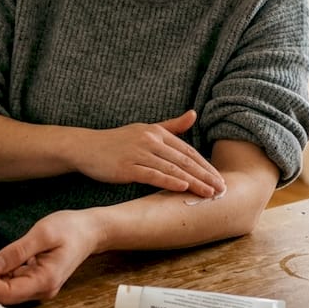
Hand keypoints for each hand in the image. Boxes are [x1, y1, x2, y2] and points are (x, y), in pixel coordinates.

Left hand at [0, 211, 98, 303]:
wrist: (90, 231)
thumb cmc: (70, 229)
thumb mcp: (43, 234)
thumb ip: (18, 251)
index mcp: (44, 281)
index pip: (6, 293)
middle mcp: (41, 289)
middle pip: (2, 294)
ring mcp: (38, 286)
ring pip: (4, 288)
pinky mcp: (35, 280)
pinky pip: (11, 281)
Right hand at [74, 110, 224, 196]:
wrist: (86, 148)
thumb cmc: (117, 142)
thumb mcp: (145, 130)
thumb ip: (171, 125)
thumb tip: (193, 114)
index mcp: (156, 132)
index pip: (187, 151)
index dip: (205, 165)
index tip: (219, 179)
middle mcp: (150, 140)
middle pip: (184, 160)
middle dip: (205, 175)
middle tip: (222, 189)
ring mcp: (138, 153)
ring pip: (172, 169)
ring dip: (193, 182)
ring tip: (209, 193)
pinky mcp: (127, 167)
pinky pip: (152, 175)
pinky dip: (169, 181)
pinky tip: (182, 188)